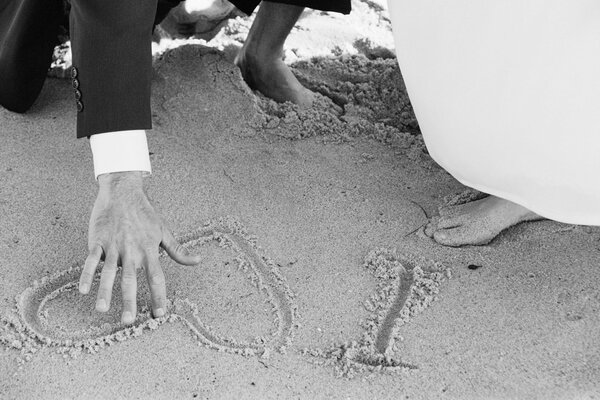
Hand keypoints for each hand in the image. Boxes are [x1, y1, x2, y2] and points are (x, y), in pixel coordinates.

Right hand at [78, 171, 199, 323]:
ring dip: (105, 291)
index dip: (158, 296)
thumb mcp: (164, 231)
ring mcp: (113, 246)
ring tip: (102, 310)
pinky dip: (86, 274)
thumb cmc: (145, 214)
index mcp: (149, 250)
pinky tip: (82, 290)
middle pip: (131, 279)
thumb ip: (179, 251)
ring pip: (109, 272)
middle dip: (129, 301)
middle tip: (128, 322)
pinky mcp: (98, 241)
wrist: (123, 192)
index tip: (159, 314)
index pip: (156, 278)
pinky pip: (90, 260)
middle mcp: (132, 250)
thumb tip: (198, 261)